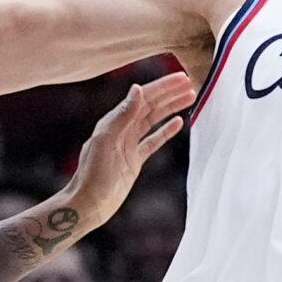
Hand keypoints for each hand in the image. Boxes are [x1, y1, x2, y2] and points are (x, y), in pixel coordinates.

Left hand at [59, 74, 196, 232]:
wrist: (89, 204)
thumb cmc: (93, 174)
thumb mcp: (106, 141)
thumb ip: (122, 115)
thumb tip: (138, 89)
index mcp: (114, 121)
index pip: (143, 98)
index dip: (163, 87)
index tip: (182, 78)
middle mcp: (122, 129)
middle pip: (150, 105)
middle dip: (170, 93)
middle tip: (191, 84)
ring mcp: (129, 144)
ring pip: (154, 120)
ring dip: (171, 107)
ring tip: (190, 97)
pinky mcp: (134, 160)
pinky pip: (153, 140)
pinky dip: (166, 131)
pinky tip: (179, 123)